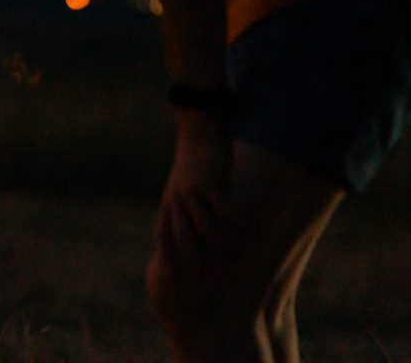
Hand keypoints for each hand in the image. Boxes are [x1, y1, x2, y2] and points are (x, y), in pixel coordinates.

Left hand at [152, 110, 236, 271]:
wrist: (198, 132)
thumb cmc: (194, 165)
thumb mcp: (182, 188)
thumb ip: (183, 212)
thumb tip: (192, 238)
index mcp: (168, 204)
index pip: (163, 237)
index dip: (168, 257)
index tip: (173, 277)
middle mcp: (176, 201)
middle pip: (184, 241)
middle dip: (202, 260)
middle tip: (221, 271)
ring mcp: (191, 193)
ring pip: (207, 230)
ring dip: (225, 244)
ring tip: (241, 252)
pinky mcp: (209, 183)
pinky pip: (224, 211)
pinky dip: (236, 223)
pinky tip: (247, 227)